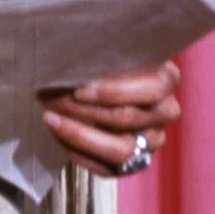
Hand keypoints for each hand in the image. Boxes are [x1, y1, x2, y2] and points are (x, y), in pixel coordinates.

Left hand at [40, 61, 180, 178]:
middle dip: (83, 110)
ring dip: (79, 135)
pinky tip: (57, 135)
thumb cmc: (108, 55)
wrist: (110, 76)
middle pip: (126, 118)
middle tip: (48, 98)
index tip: (78, 90)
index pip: (149, 88)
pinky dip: (79, 153)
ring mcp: (153, 140)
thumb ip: (101, 50)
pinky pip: (109, 169)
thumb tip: (71, 57)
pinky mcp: (136, 162)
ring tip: (49, 118)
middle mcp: (166, 112)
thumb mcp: (110, 44)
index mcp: (165, 79)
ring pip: (120, 150)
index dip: (113, 91)